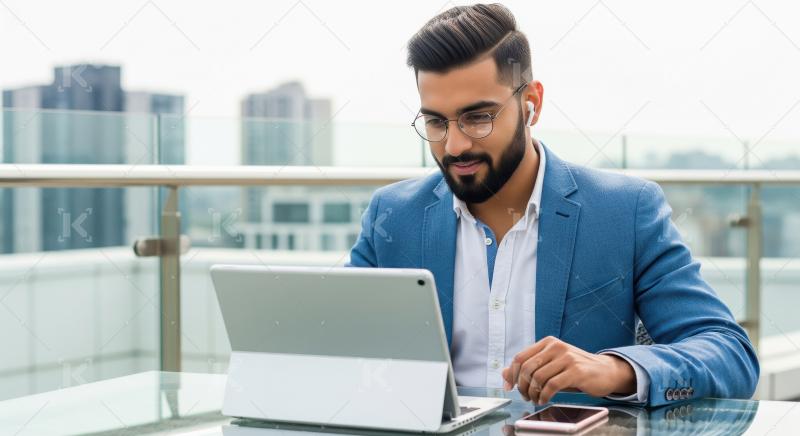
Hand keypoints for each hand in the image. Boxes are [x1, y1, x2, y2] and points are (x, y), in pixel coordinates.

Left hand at [501, 336, 635, 404]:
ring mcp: (567, 357)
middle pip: (527, 368)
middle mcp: (556, 346)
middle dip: (522, 385)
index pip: (520, 357)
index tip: (509, 387)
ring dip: (533, 393)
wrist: (604, 371)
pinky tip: (544, 399)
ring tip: (535, 399)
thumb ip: (529, 367)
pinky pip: (552, 385)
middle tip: (525, 396)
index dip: (511, 374)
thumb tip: (503, 373)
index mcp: (548, 343)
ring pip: (538, 377)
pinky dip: (544, 396)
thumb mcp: (550, 365)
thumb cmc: (574, 369)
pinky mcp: (576, 371)